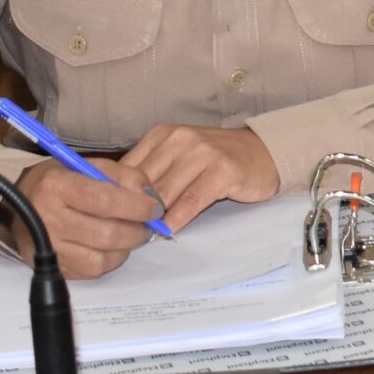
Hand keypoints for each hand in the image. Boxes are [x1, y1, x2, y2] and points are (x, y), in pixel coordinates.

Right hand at [9, 157, 161, 278]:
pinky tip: (111, 247)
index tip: (154, 208)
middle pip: (106, 234)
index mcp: (56, 187)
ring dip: (125, 248)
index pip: (105, 201)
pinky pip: (91, 271)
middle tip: (147, 225)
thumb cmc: (62, 182)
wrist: (22, 203)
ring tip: (129, 235)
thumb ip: (123, 176)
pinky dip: (109, 260)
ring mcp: (47, 248)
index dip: (137, 206)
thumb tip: (151, 198)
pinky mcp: (52, 267)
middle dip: (137, 231)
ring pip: (101, 259)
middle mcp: (48, 219)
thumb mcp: (88, 165)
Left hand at [122, 124, 280, 229]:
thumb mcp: (178, 158)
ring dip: (152, 219)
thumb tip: (116, 202)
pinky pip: (191, 201)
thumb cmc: (216, 160)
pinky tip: (169, 232)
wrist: (264, 153)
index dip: (115, 196)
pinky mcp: (223, 171)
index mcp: (163, 135)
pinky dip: (177, 220)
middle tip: (123, 235)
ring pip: (165, 194)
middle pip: (143, 184)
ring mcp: (203, 153)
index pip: (126, 169)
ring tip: (143, 237)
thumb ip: (152, 173)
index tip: (109, 219)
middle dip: (132, 211)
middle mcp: (181, 139)